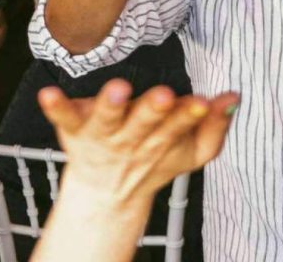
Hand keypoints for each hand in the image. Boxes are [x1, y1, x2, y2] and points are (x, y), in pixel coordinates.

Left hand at [39, 79, 238, 205]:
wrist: (109, 193)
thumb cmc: (154, 159)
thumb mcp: (193, 152)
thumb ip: (216, 126)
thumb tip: (234, 97)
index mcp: (163, 137)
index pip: (180, 125)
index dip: (191, 114)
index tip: (202, 101)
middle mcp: (133, 137)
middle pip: (145, 123)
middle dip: (154, 109)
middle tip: (164, 95)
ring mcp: (103, 135)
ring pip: (107, 120)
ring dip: (112, 105)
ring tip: (118, 89)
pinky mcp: (76, 131)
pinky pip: (64, 119)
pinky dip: (56, 108)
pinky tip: (48, 94)